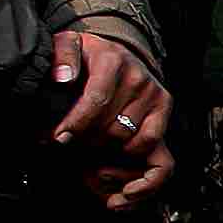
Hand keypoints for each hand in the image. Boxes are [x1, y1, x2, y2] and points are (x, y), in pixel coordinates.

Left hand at [50, 29, 176, 208]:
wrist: (117, 51)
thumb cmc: (88, 56)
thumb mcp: (68, 45)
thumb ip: (61, 56)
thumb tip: (64, 78)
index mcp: (112, 60)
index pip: (96, 100)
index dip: (76, 125)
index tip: (59, 140)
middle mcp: (138, 78)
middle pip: (111, 127)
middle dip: (87, 145)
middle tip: (69, 151)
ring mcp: (154, 95)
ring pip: (130, 141)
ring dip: (108, 157)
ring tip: (89, 161)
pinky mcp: (164, 108)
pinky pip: (153, 145)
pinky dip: (137, 163)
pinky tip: (122, 177)